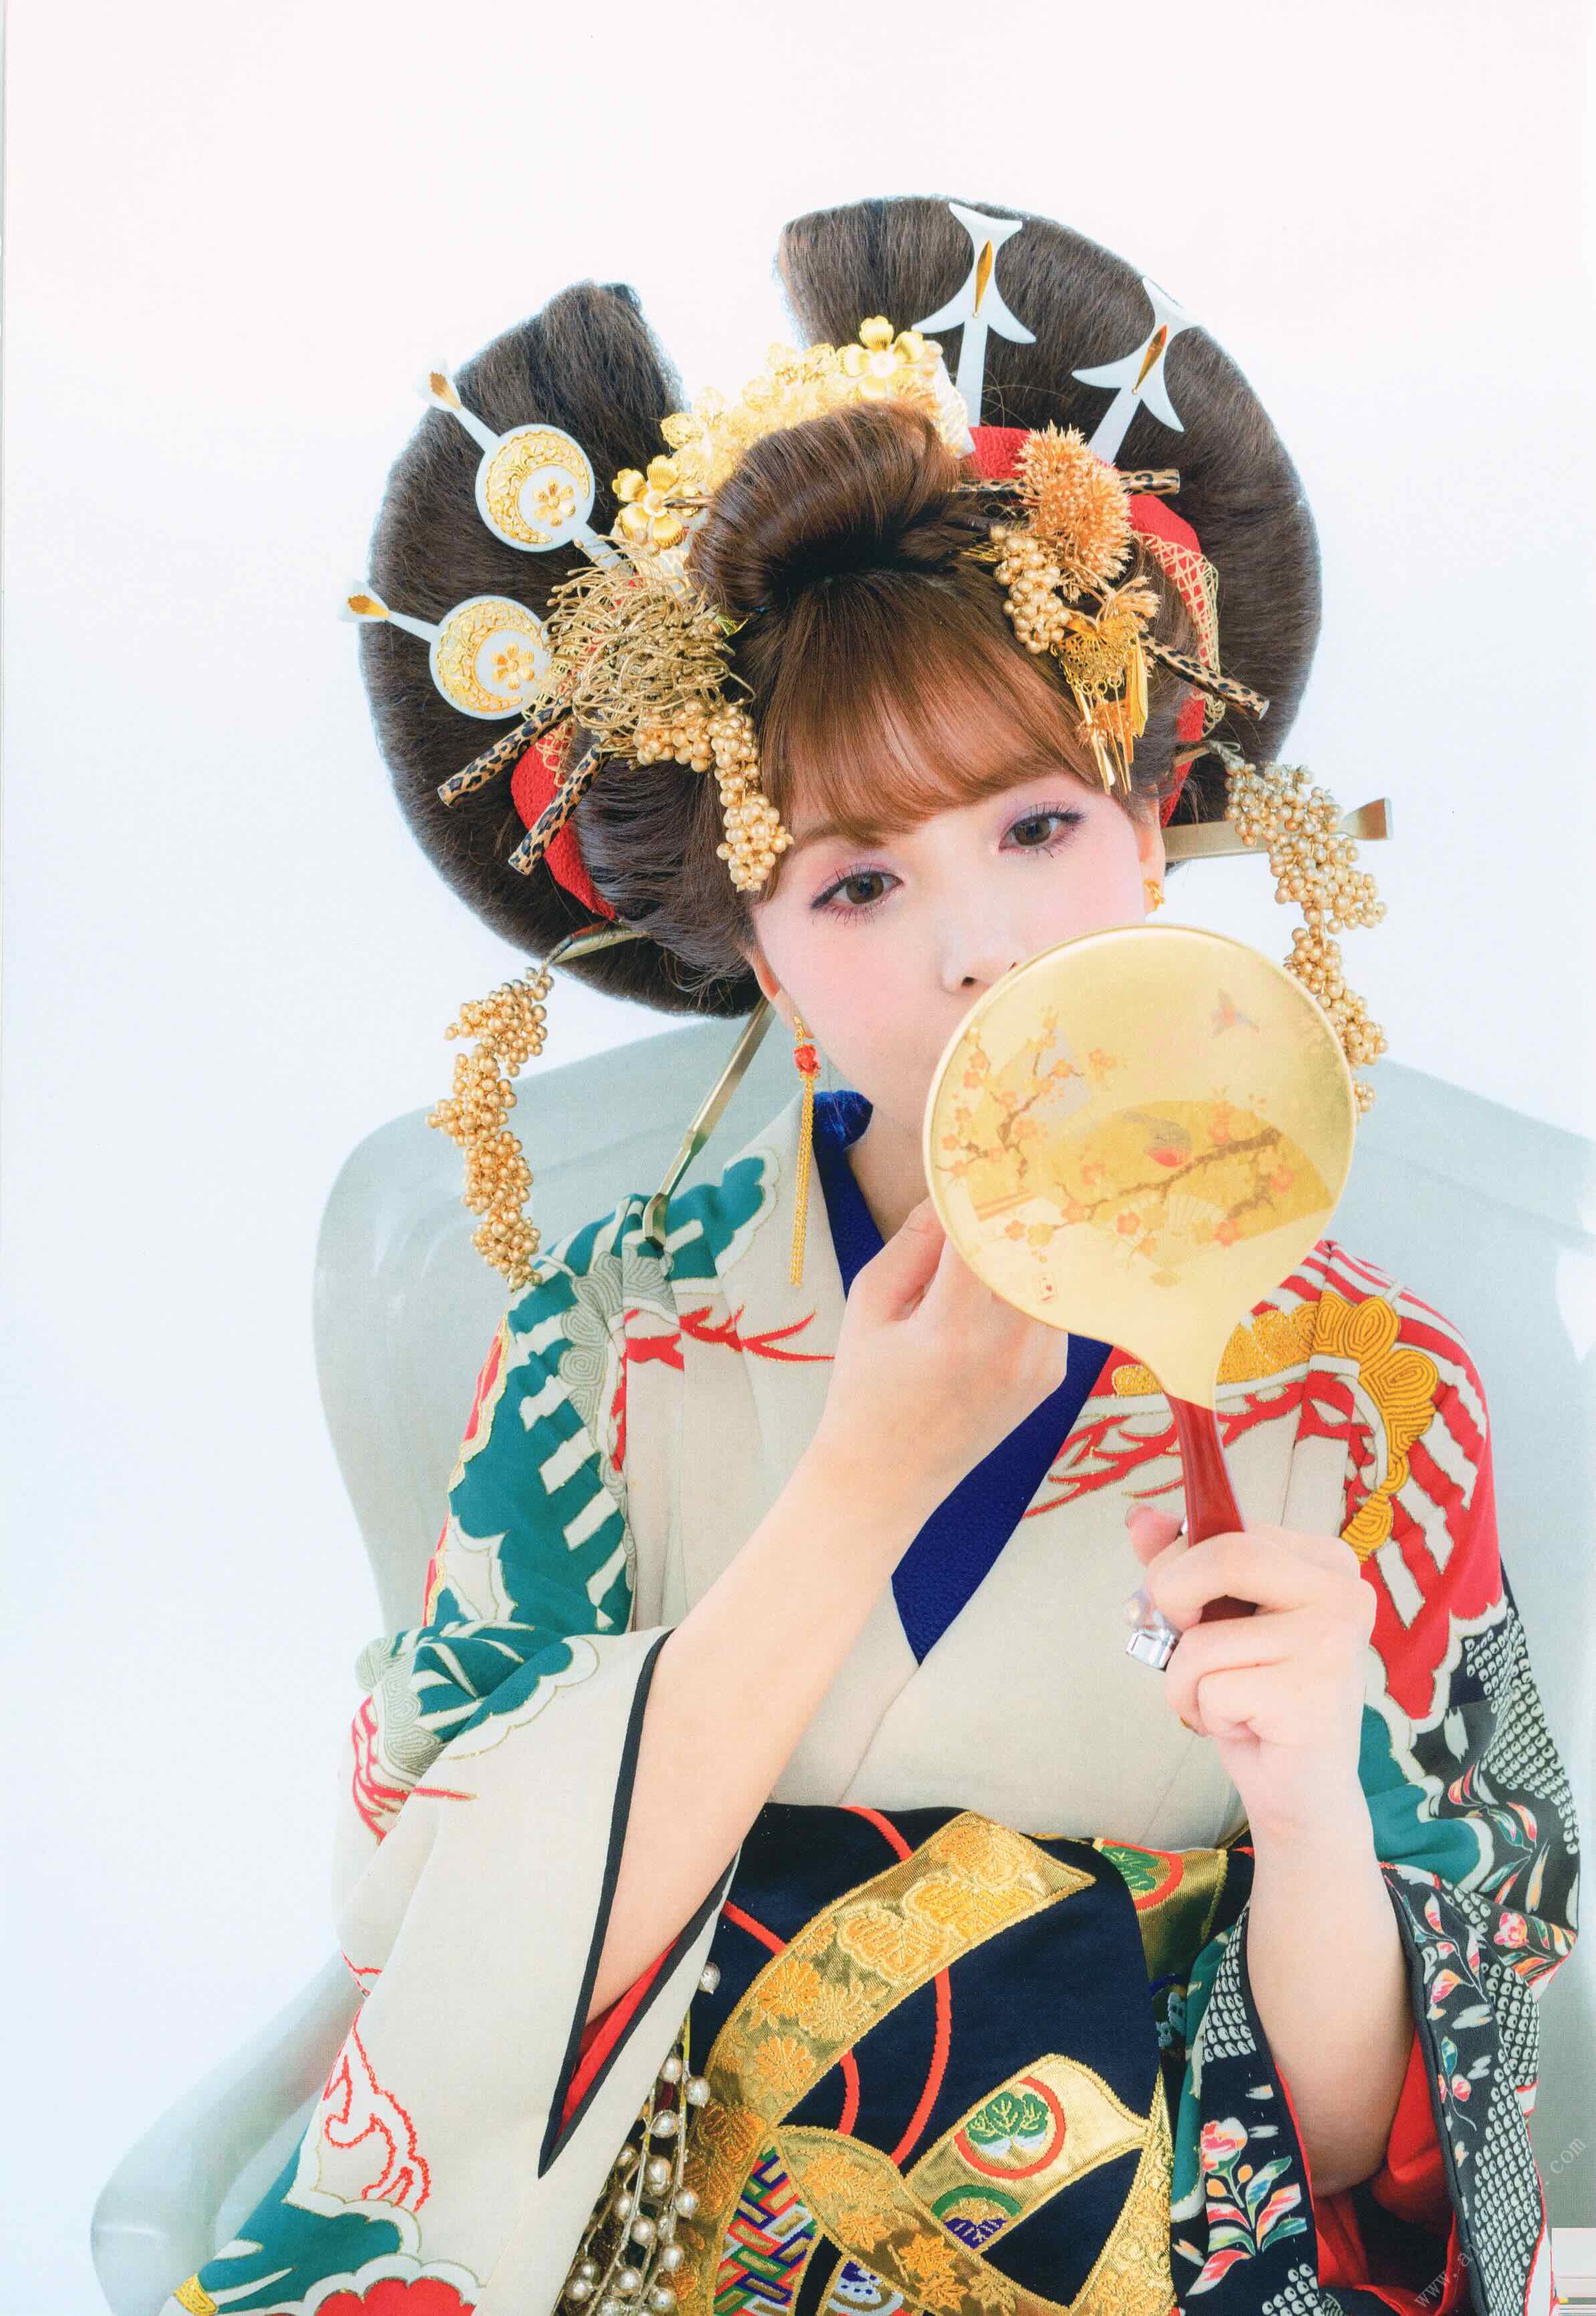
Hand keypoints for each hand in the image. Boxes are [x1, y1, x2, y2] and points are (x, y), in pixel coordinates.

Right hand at [812, 1195, 1074, 1522]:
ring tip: (1012, 1210)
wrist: (887, 1478)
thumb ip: (912, 1244)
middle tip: (1013, 1163)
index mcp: (954, 1327)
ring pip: (1049, 1275)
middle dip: (1018, 1207)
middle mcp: (1009, 1347)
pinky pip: (1050, 1308)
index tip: (984, 1152)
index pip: (985, 1232)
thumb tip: (948, 1191)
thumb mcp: (869, 1305)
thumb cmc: (864, 1387)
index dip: (985, 1188)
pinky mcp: (1052, 1377)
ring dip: (1029, 1244)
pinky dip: (1032, 1284)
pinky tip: (1007, 1274)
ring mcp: (1040, 1365)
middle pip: (1031, 1248)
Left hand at [1124, 1503, 1377, 1843]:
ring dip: (1184, 1681)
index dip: (1176, 1562)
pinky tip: (1244, 1728)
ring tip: (1223, 1703)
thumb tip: (1140, 1515)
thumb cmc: (1258, 1695)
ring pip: (1203, 1638)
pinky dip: (1204, 1714)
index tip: (1176, 1602)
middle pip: (1223, 1558)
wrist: (1302, 1791)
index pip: (1228, 1529)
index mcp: (1326, 1561)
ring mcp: (1332, 1645)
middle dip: (1171, 1600)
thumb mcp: (1218, 1617)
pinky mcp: (1311, 1697)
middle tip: (1178, 1642)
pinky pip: (1211, 1688)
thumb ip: (1182, 1561)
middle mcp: (1343, 1594)